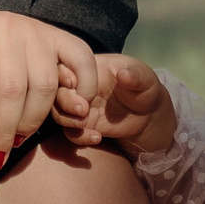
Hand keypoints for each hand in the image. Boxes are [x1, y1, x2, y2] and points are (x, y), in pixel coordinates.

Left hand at [0, 11, 100, 168]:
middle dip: (6, 129)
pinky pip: (82, 63)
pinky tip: (67, 114)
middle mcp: (9, 25)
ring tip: (17, 138)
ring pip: (45, 84)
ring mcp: (39, 31)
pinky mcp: (62, 38)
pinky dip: (82, 90)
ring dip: (33, 120)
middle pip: (14, 88)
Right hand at [50, 53, 176, 152]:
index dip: (64, 74)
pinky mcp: (83, 125)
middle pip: (56, 90)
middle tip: (83, 109)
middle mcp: (78, 86)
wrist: (148, 114)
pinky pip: (70, 133)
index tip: (74, 83)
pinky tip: (97, 138)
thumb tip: (124, 74)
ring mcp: (78, 107)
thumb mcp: (145, 79)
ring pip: (57, 112)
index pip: (66, 66)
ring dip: (67, 119)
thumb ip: (136, 76)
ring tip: (85, 123)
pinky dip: (79, 137)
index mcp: (88, 67)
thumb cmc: (144, 87)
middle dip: (64, 100)